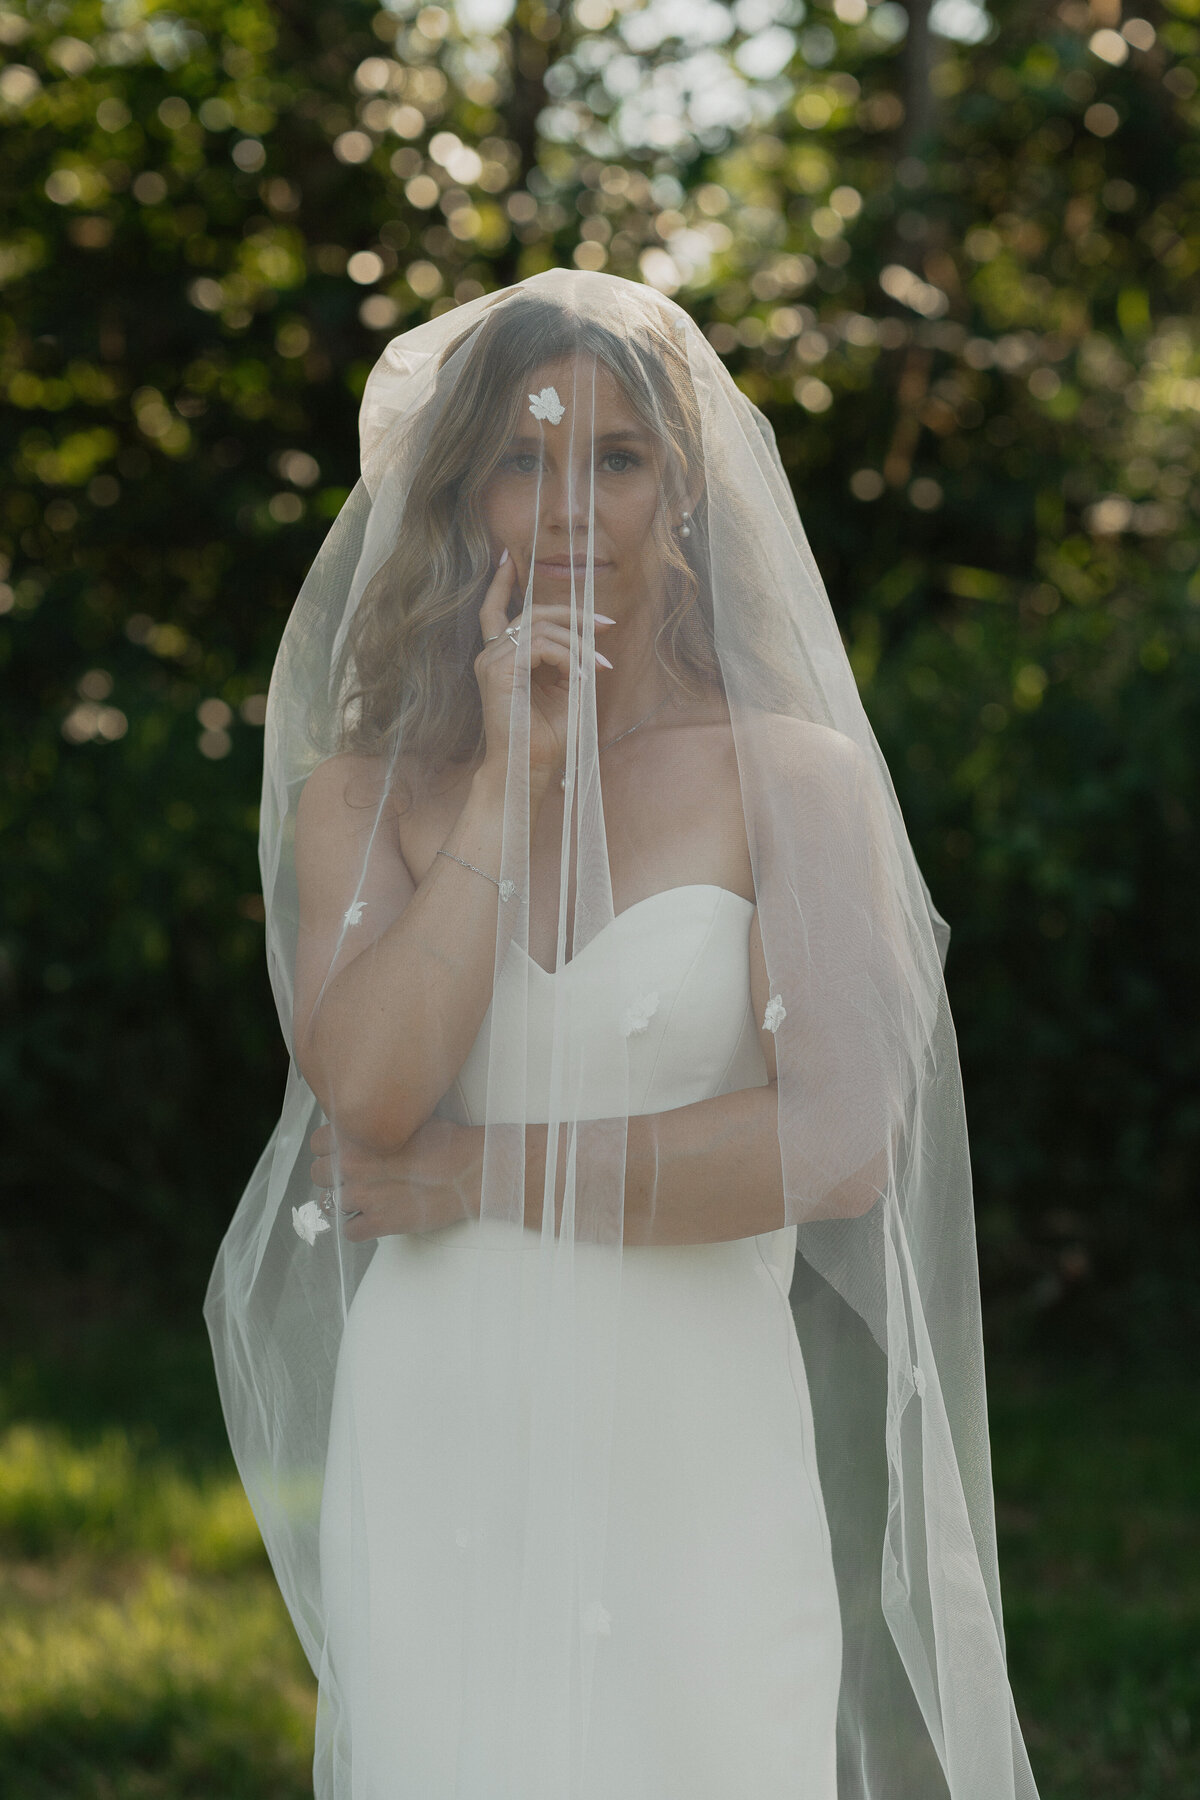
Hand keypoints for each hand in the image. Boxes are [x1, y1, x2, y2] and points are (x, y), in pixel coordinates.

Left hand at [309, 1116, 483, 1241]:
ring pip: (332, 1203)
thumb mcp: (405, 1118)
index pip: (316, 1143)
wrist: (471, 1170)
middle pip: (317, 1175)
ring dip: (350, 1201)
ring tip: (373, 1197)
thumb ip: (373, 1125)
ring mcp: (364, 1196)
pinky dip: (361, 1227)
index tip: (344, 1153)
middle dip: (335, 1176)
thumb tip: (361, 1128)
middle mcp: (353, 1164)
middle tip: (358, 1177)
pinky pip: (349, 1232)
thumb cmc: (446, 1141)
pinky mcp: (379, 1223)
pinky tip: (378, 1217)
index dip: (330, 1149)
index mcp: (357, 1134)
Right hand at [473, 552, 613, 783]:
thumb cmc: (547, 740)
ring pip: (541, 627)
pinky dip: (568, 656)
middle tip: (607, 624)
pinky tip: (582, 677)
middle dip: (573, 613)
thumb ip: (569, 662)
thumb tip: (589, 641)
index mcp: (502, 660)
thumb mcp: (566, 692)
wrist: (529, 770)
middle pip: (532, 613)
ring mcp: (492, 662)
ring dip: (579, 643)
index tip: (510, 558)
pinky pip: (541, 645)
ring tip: (600, 666)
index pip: (495, 610)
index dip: (501, 582)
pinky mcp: (498, 671)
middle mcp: (491, 656)